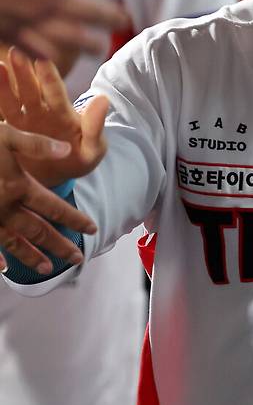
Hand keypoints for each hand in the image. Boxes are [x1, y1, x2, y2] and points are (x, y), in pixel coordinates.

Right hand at [0, 0, 146, 57]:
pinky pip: (33, 49)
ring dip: (86, 42)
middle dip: (110, 15)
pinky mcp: (10, 32)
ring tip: (98, 47)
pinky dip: (46, 55)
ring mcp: (30, 18)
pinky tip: (53, 57)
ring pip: (67, 36)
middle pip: (91, 11)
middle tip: (124, 19)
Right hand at [0, 49, 107, 186]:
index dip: (49, 78)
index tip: (43, 61)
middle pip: (32, 89)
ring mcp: (25, 120)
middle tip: (17, 52)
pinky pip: (3, 113)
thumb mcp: (93, 148)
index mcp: (64, 113)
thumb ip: (95, 126)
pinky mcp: (12, 130)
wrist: (61, 174)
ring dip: (6, 82)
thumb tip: (104, 99)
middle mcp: (43, 111)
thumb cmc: (81, 158)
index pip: (56, 93)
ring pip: (13, 99)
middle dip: (24, 72)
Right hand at [0, 121, 96, 274]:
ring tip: (47, 269)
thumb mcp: (5, 135)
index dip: (75, 219)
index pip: (55, 207)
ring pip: (14, 242)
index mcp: (19, 185)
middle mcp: (5, 206)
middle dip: (59, 245)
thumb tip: (66, 150)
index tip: (92, 230)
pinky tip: (3, 268)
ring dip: (31, 256)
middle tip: (77, 259)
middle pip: (39, 231)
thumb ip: (36, 144)